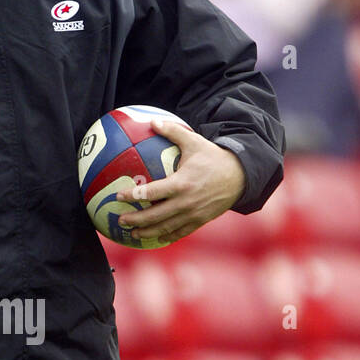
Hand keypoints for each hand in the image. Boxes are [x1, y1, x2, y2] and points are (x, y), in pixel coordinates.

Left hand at [117, 117, 246, 245]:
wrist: (240, 176)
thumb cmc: (214, 158)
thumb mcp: (194, 142)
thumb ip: (172, 131)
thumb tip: (152, 121)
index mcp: (181, 183)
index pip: (151, 192)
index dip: (133, 195)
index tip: (119, 196)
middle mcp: (186, 202)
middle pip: (155, 215)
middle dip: (136, 220)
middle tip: (120, 220)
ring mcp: (193, 214)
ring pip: (166, 227)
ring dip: (148, 232)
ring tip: (133, 234)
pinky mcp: (200, 221)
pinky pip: (180, 232)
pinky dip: (167, 237)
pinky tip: (156, 238)